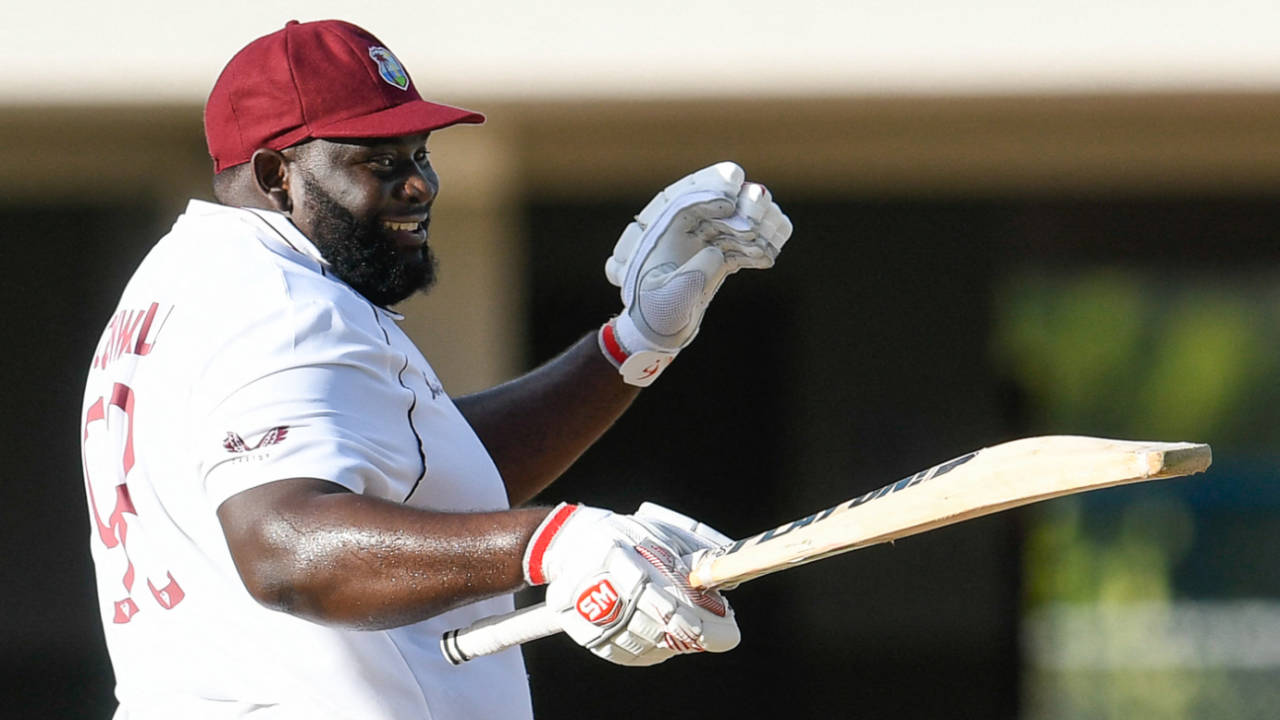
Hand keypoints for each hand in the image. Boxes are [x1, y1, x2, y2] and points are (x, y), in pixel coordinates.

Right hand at [524, 503, 739, 665]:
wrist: (572, 544)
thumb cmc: (629, 536)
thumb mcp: (662, 531)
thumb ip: (696, 552)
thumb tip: (729, 576)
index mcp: (619, 556)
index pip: (662, 601)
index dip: (697, 622)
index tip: (729, 632)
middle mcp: (599, 587)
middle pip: (655, 628)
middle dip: (694, 633)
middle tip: (720, 632)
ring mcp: (587, 614)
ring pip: (645, 645)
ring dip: (675, 642)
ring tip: (690, 627)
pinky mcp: (583, 633)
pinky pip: (626, 655)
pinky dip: (652, 651)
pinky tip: (664, 638)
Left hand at [598, 162, 792, 385]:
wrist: (657, 332)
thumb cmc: (652, 314)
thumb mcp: (665, 300)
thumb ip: (689, 277)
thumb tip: (717, 254)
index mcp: (659, 228)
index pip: (685, 194)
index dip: (711, 183)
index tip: (734, 181)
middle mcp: (683, 228)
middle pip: (718, 202)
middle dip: (744, 201)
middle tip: (761, 204)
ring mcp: (705, 240)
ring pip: (737, 220)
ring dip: (760, 222)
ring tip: (774, 229)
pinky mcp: (721, 254)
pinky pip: (745, 244)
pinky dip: (761, 247)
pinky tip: (768, 254)